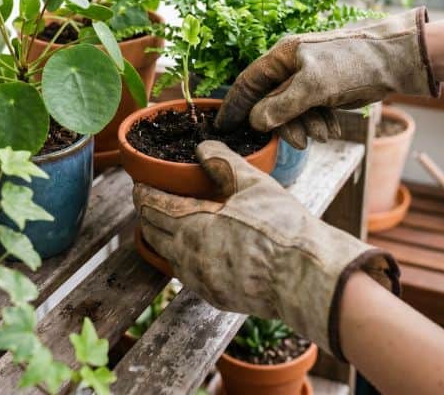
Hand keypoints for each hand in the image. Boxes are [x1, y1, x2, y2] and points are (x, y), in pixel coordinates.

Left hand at [133, 140, 398, 358]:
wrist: (304, 277)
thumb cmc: (280, 228)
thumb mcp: (252, 184)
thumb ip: (224, 162)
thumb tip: (203, 147)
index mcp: (191, 225)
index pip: (153, 207)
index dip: (143, 194)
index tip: (139, 185)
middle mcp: (187, 256)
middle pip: (153, 232)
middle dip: (148, 214)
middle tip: (149, 201)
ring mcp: (200, 280)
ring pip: (168, 256)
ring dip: (163, 238)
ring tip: (169, 223)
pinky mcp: (216, 297)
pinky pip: (188, 275)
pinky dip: (183, 258)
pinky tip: (196, 250)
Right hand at [215, 8, 438, 147]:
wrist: (394, 61)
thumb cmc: (353, 64)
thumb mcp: (314, 86)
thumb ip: (282, 105)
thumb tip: (256, 121)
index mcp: (283, 56)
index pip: (248, 82)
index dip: (234, 105)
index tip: (223, 127)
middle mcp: (292, 66)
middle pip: (270, 102)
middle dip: (283, 124)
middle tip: (297, 143)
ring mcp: (308, 78)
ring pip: (292, 111)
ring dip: (304, 126)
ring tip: (322, 136)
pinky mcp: (325, 90)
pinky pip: (310, 112)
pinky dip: (318, 123)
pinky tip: (331, 130)